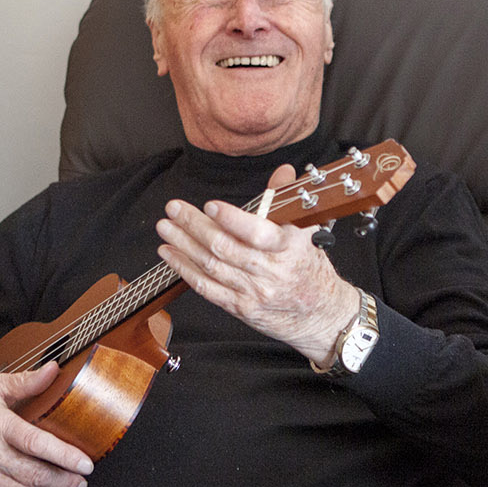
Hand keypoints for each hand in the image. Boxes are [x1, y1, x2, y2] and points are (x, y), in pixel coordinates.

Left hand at [154, 164, 360, 363]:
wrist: (321, 314)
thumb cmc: (310, 269)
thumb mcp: (308, 232)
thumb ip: (287, 202)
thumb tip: (282, 172)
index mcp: (288, 249)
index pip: (258, 233)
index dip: (232, 219)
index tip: (211, 205)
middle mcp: (270, 272)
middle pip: (225, 248)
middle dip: (194, 226)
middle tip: (174, 209)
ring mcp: (253, 292)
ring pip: (211, 267)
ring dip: (184, 245)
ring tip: (166, 227)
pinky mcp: (240, 308)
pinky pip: (207, 288)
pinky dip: (185, 269)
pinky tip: (171, 254)